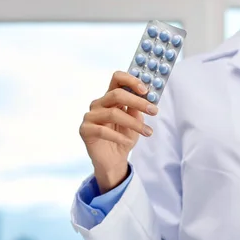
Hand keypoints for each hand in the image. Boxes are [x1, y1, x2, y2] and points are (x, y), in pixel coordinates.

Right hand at [79, 71, 158, 193]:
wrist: (113, 161)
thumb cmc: (123, 138)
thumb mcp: (135, 121)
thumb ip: (137, 108)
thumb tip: (147, 97)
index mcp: (110, 97)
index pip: (117, 79)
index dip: (131, 80)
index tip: (146, 90)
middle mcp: (98, 104)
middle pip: (116, 94)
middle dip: (138, 102)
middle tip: (154, 111)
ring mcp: (90, 116)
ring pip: (113, 113)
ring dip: (134, 123)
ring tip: (147, 132)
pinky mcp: (85, 130)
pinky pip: (103, 131)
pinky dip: (119, 137)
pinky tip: (128, 142)